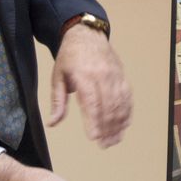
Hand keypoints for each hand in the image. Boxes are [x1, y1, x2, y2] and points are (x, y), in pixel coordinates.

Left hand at [50, 24, 132, 146]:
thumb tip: (53, 123)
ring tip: (114, 140)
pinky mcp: (122, 77)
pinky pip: (128, 97)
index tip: (94, 138)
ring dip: (119, 124)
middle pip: (108, 106)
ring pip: (120, 104)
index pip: (92, 102)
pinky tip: (124, 125)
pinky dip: (127, 113)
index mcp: (84, 76)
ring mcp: (115, 76)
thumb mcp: (57, 76)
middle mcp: (102, 76)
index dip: (94, 121)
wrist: (87, 35)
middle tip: (104, 145)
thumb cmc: (70, 57)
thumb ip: (57, 101)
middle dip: (107, 128)